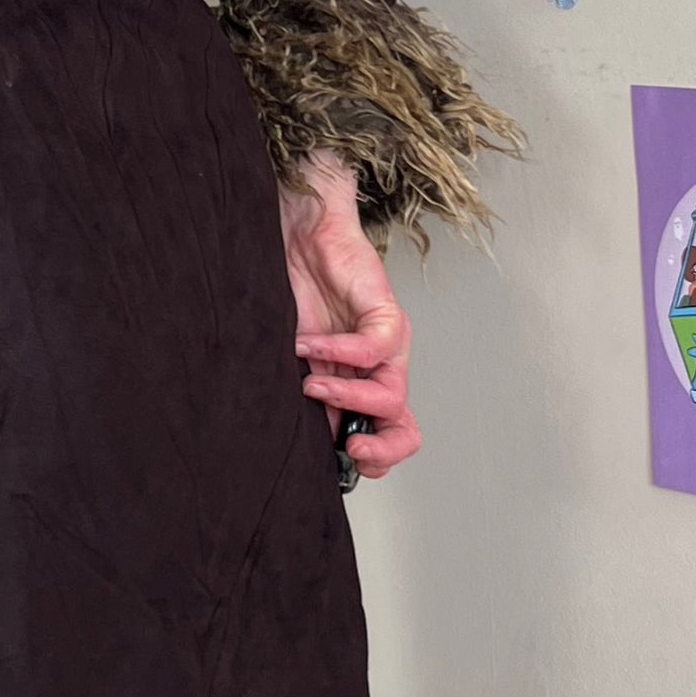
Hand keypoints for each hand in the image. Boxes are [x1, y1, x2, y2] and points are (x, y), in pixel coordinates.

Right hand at [280, 151, 420, 480]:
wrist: (299, 231)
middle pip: (405, 428)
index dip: (371, 461)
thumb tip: (294, 444)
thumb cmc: (291, 288)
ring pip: (392, 395)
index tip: (337, 465)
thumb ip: (301, 395)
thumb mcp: (290, 357)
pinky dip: (339, 353)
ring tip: (310, 385)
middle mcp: (380, 370)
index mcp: (358, 385)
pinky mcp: (385, 312)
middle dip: (379, 448)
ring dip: (348, 399)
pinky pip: (375, 348)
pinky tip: (307, 345)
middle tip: (346, 448)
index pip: (385, 437)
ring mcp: (386, 343)